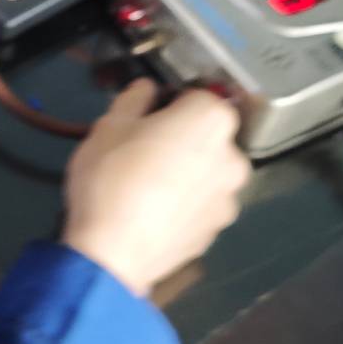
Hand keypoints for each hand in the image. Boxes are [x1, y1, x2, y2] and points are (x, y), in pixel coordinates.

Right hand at [60, 81, 250, 295]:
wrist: (113, 254)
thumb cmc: (111, 178)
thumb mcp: (109, 125)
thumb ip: (135, 98)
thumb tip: (147, 89)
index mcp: (211, 120)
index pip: (197, 96)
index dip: (169, 103)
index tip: (145, 117)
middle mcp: (233, 156)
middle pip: (208, 137)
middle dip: (183, 139)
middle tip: (143, 152)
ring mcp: (229, 198)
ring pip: (206, 173)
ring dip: (187, 174)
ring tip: (147, 188)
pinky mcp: (217, 231)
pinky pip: (201, 206)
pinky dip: (185, 206)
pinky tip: (153, 213)